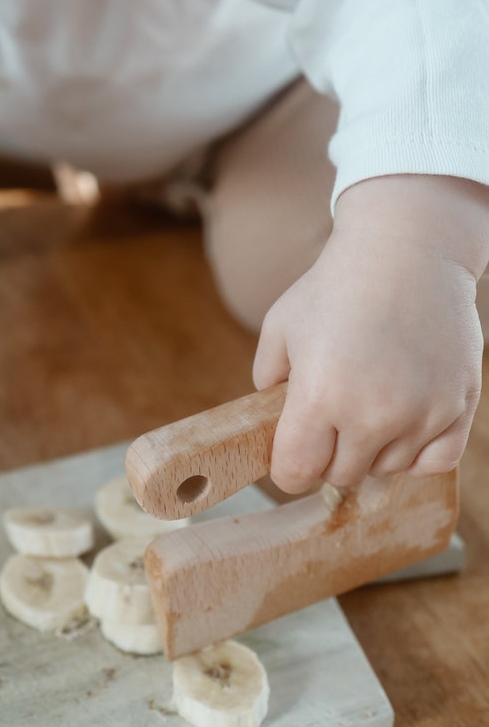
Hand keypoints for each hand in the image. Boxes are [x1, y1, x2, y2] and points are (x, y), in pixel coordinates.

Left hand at [253, 175, 487, 492]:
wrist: (406, 250)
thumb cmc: (336, 286)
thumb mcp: (280, 327)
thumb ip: (267, 381)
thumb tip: (272, 422)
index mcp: (320, 397)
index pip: (295, 474)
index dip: (288, 467)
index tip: (292, 450)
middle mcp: (372, 414)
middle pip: (341, 476)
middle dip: (328, 453)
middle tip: (329, 415)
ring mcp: (421, 414)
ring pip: (386, 470)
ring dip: (373, 449)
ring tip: (367, 399)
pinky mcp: (459, 407)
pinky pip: (434, 462)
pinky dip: (416, 451)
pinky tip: (403, 420)